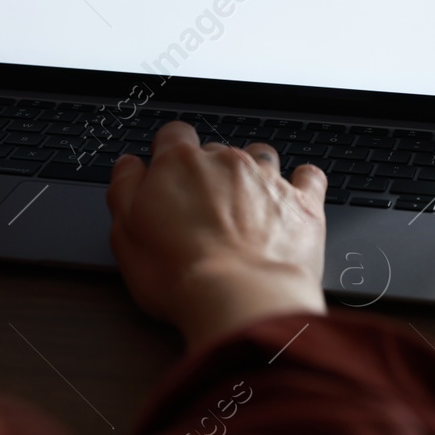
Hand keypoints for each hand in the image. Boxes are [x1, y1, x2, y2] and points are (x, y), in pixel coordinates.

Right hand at [106, 122, 327, 350]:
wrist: (240, 299)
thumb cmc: (180, 275)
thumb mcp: (125, 234)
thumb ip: (125, 189)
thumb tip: (129, 167)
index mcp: (179, 165)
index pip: (173, 135)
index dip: (169, 152)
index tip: (169, 173)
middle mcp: (225, 161)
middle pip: (216, 151)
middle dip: (210, 173)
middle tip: (204, 210)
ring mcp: (268, 179)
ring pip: (260, 156)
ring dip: (254, 173)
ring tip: (247, 205)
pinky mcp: (302, 203)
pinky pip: (309, 175)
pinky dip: (302, 182)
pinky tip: (293, 195)